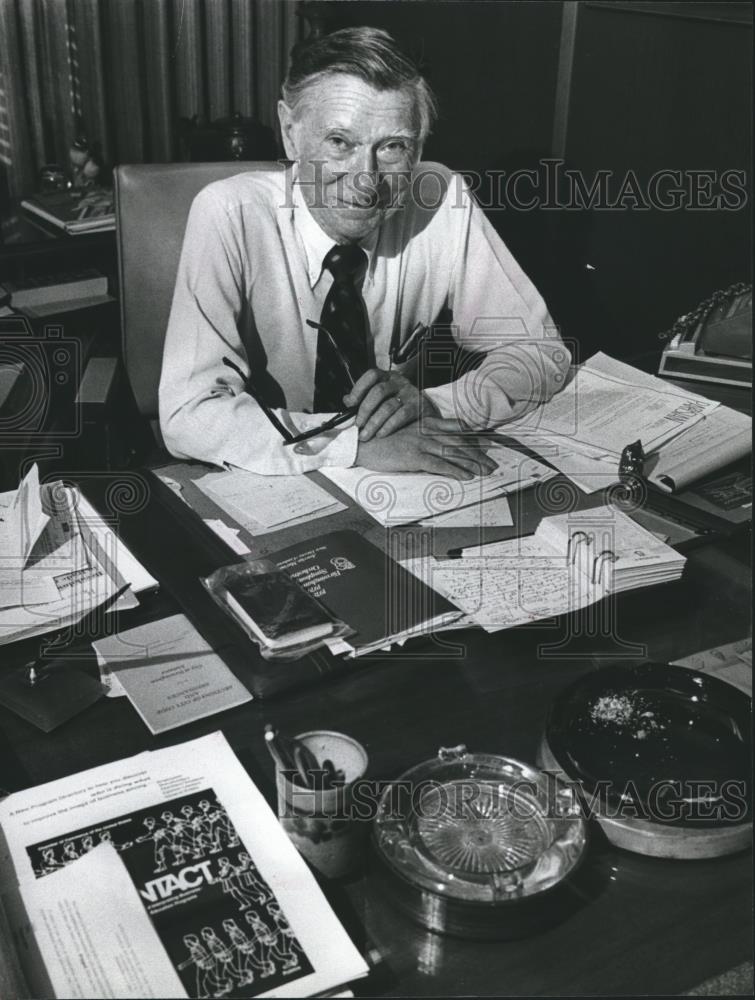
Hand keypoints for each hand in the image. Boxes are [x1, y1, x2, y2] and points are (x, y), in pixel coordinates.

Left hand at [343, 368, 436, 441]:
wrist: (427, 410)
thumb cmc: (399, 404)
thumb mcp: (383, 397)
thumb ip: (365, 397)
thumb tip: (346, 401)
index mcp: (387, 377)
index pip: (371, 375)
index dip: (359, 388)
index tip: (350, 403)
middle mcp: (399, 382)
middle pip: (378, 391)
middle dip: (365, 410)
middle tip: (358, 425)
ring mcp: (409, 393)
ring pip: (388, 406)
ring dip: (374, 422)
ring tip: (365, 435)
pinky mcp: (419, 406)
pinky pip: (401, 415)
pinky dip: (389, 426)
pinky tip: (381, 434)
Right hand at [355, 418, 497, 479]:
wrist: (361, 442)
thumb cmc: (382, 438)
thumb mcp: (406, 432)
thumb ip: (423, 433)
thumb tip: (438, 442)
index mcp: (425, 423)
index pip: (454, 431)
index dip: (472, 441)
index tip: (486, 448)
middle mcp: (425, 431)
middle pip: (458, 443)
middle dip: (478, 455)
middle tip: (493, 464)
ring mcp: (420, 443)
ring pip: (453, 454)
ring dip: (472, 464)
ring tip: (486, 472)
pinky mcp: (413, 456)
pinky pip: (439, 465)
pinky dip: (454, 471)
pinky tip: (466, 477)